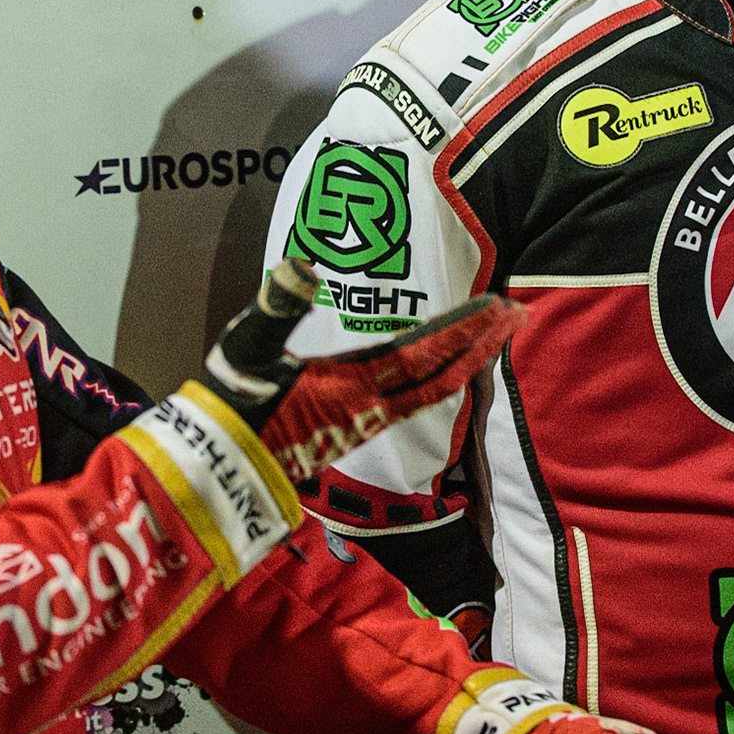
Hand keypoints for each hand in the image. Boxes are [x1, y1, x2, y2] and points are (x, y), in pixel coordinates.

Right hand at [203, 259, 524, 480]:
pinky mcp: (352, 431)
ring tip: (491, 338)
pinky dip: (437, 381)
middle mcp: (368, 405)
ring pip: (430, 391)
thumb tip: (304, 262)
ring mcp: (363, 422)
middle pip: (440, 373)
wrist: (217, 471)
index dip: (465, 330)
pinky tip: (443, 372)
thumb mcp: (247, 350)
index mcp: (351, 383)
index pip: (423, 352)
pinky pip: (411, 403)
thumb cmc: (231, 406)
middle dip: (481, 344)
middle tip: (516, 314)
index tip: (500, 308)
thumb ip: (277, 306)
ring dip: (465, 362)